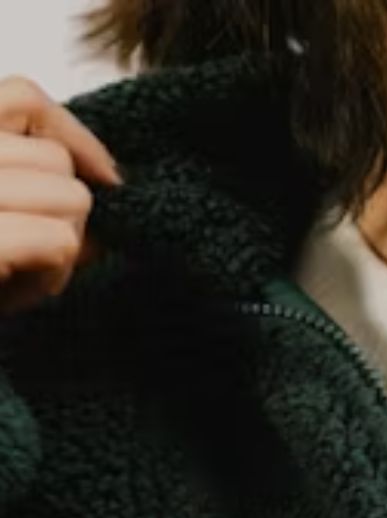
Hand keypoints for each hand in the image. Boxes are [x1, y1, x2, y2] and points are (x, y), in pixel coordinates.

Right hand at [0, 73, 122, 316]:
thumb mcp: (10, 210)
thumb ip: (42, 182)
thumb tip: (111, 178)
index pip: (20, 95)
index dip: (74, 135)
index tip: (106, 177)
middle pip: (55, 159)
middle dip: (67, 210)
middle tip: (37, 251)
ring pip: (70, 196)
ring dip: (65, 244)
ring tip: (29, 269)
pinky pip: (59, 240)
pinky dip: (56, 271)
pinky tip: (27, 287)